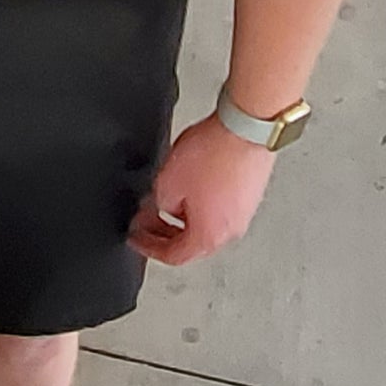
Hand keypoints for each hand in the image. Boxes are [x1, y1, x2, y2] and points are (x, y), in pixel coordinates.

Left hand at [129, 112, 275, 265]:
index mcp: (208, 236)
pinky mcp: (249, 195)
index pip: (173, 256)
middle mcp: (230, 231)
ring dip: (181, 216)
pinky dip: (200, 203)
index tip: (136, 238)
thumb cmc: (214, 154)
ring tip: (165, 196)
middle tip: (146, 217)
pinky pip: (219, 208)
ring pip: (206, 224)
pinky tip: (189, 185)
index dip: (148, 247)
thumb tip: (164, 207)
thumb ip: (160, 204)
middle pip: (191, 243)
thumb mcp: (167, 182)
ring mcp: (243, 213)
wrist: (245, 129)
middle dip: (163, 231)